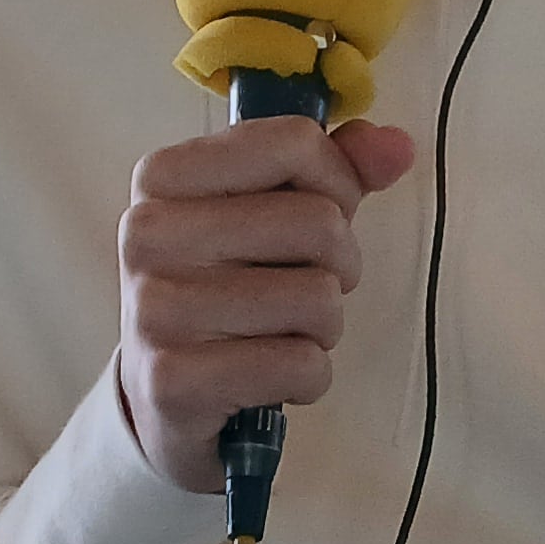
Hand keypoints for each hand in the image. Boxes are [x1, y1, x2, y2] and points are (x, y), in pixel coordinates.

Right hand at [117, 114, 417, 493]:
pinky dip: (309, 377)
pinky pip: (302, 365)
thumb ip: (335, 171)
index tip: (317, 216)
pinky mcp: (174, 381)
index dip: (336, 183)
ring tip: (279, 333)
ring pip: (319, 298)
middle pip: (317, 221)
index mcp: (163, 176)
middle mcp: (147, 234)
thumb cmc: (226, 291)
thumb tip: (398, 147)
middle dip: (337, 265)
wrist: (161, 400)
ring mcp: (155, 309)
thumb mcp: (269, 216)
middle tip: (299, 289)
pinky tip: (270, 378)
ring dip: (323, 326)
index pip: (293, 143)